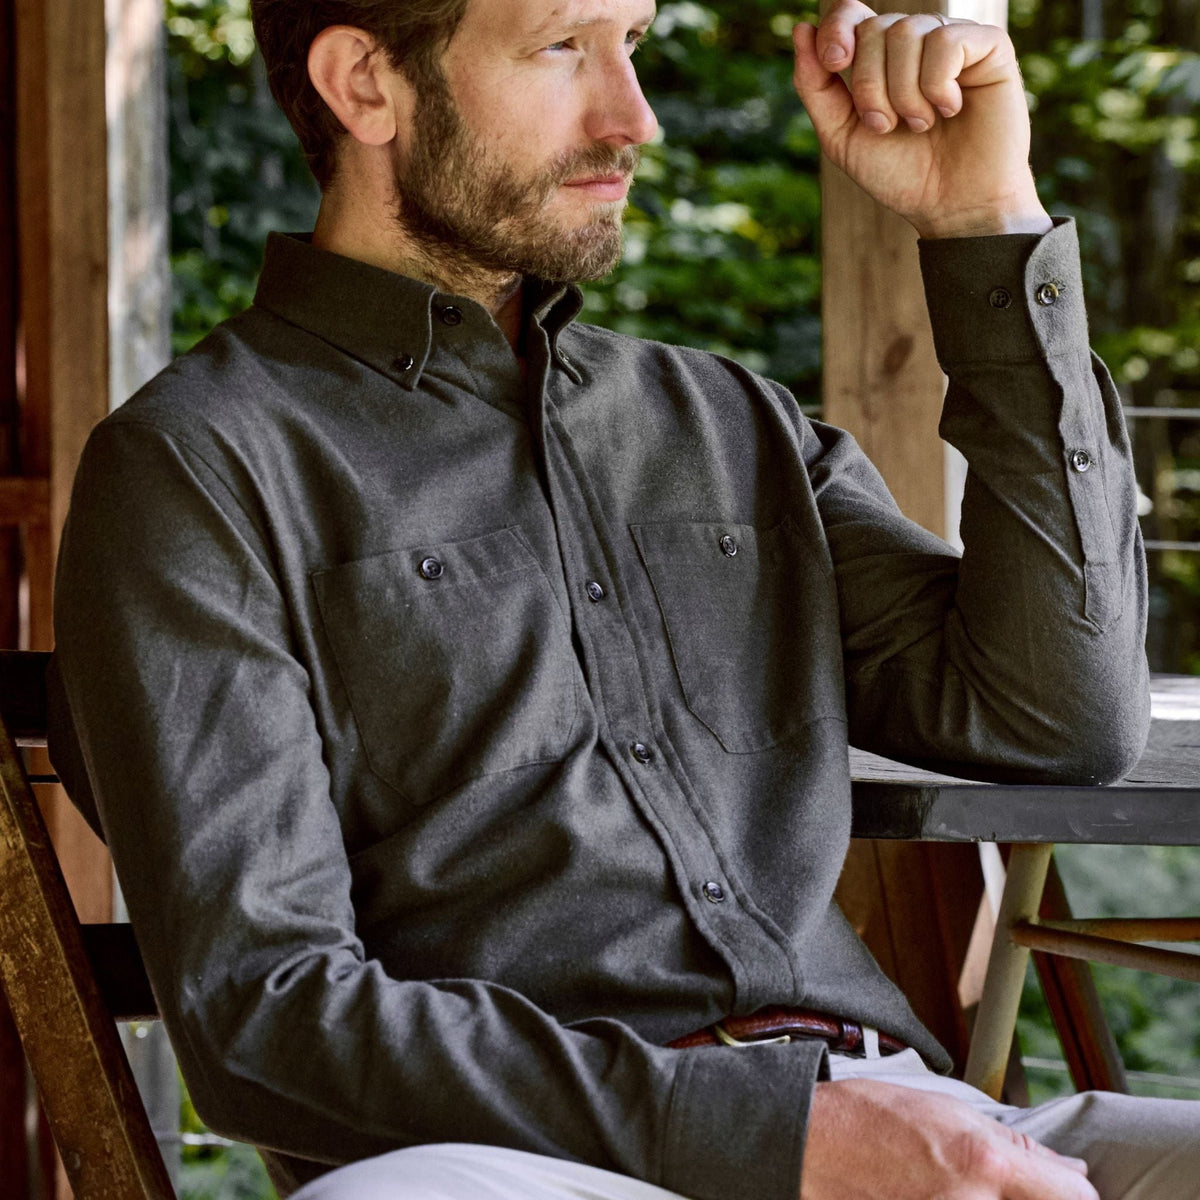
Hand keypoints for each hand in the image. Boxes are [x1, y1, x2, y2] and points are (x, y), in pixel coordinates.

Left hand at [792, 1, 1052, 237]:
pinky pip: (946, 41)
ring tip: (921, 125)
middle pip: (874, 28)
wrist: (951, 206)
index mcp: (879, 57)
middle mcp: (915, 41)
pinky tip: (951, 110)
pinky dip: (938, 85)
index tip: (835, 63)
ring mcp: (952, 40)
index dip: (837, 27)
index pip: (850, 13)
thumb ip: (815, 86)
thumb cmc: (900, 174)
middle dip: (869, 86)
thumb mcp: (842, 135)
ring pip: (907, 33)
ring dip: (904, 93)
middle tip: (887, 126)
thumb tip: (801, 29)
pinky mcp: (989, 46)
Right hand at [800, 1080, 1098, 1198]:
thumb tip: (1070, 1170)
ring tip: (966, 1188)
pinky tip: (944, 1196)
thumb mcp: (948, 1111)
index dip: (1073, 1190)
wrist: (812, 1149)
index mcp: (987, 1167)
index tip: (1062, 1186)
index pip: (1075, 1198)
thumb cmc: (873, 1119)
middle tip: (1009, 1185)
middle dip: (1039, 1199)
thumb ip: (1015, 1146)